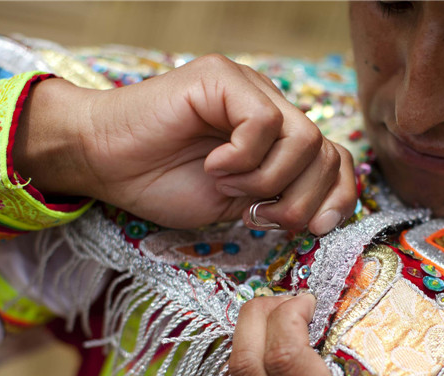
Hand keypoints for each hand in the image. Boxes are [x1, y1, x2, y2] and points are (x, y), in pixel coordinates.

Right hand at [13, 55, 355, 234]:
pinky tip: (215, 167)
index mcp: (276, 138)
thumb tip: (323, 217)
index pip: (334, 158)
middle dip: (302, 200)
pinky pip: (264, 122)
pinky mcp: (222, 78)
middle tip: (263, 217)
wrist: (104, 162)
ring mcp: (247, 88)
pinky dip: (244, 157)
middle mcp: (269, 107)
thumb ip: (278, 202)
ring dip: (270, 180)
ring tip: (229, 187)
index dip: (338, 195)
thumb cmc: (162, 183)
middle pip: (325, 152)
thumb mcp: (236, 206)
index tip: (318, 228)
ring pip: (303, 137)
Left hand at [228, 293, 336, 375]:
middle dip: (255, 316)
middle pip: (245, 362)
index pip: (285, 357)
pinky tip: (281, 372)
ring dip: (253, 342)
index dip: (288, 314)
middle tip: (281, 301)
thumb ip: (352, 361)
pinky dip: (257, 375)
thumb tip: (315, 305)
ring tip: (282, 328)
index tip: (308, 301)